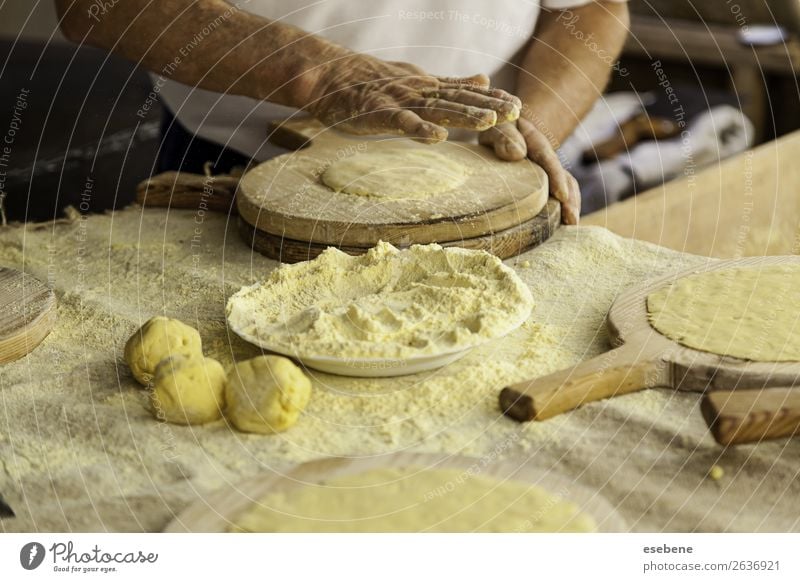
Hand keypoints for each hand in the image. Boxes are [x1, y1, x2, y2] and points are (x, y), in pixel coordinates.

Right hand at [306, 54, 520, 143]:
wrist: (330, 75)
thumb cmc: (370, 81)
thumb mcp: (417, 79)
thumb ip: (450, 83)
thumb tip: (484, 79)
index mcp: (428, 86)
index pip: (464, 93)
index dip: (491, 100)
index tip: (518, 107)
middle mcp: (418, 91)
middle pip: (457, 100)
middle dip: (487, 107)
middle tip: (516, 114)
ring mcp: (399, 101)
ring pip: (435, 109)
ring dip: (462, 115)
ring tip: (488, 122)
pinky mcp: (378, 113)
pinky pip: (401, 122)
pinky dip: (419, 129)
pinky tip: (438, 137)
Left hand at [479, 117, 580, 224]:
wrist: (504, 130)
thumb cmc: (498, 129)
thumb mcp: (498, 128)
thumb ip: (504, 136)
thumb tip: (517, 153)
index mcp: (536, 142)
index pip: (548, 159)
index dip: (557, 177)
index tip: (561, 195)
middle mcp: (547, 159)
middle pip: (563, 179)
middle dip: (569, 199)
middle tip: (571, 219)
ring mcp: (548, 173)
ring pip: (565, 190)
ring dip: (569, 208)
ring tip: (571, 228)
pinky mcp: (544, 186)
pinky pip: (555, 198)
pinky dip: (559, 212)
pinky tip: (559, 230)